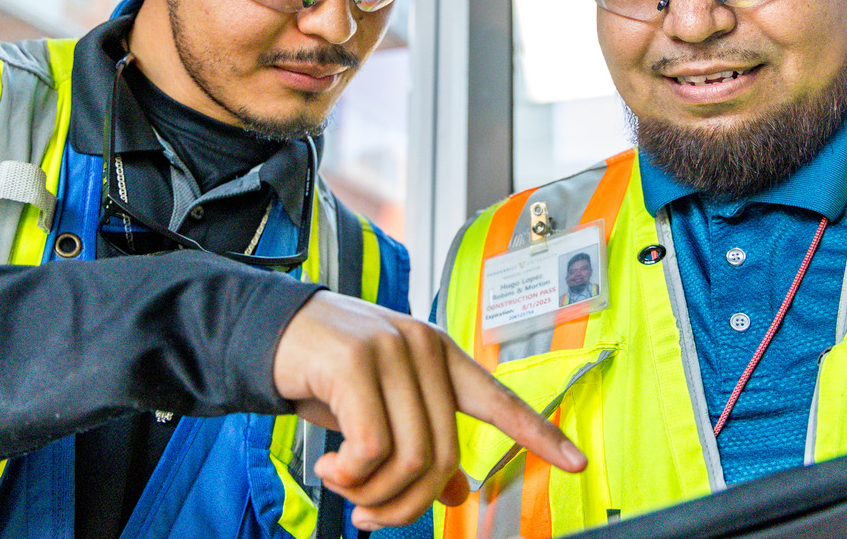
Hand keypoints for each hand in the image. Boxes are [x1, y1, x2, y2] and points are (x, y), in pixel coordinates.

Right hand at [273, 290, 586, 529]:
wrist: (267, 330)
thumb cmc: (327, 373)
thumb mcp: (380, 408)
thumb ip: (420, 440)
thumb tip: (458, 493)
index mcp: (439, 356)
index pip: (499, 399)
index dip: (539, 434)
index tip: (579, 462)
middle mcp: (425, 348)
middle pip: (442, 457)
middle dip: (405, 504)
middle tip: (368, 516)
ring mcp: (393, 350)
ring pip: (409, 458)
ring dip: (372, 494)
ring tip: (343, 488)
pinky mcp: (356, 361)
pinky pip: (371, 447)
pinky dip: (349, 476)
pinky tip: (329, 468)